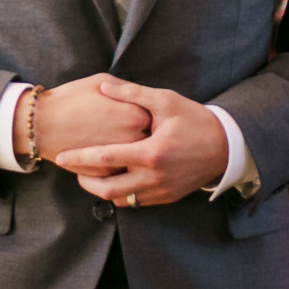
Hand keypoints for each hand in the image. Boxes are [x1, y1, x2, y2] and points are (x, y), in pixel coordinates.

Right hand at [16, 73, 151, 166]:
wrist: (42, 124)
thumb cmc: (71, 98)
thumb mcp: (100, 81)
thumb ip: (126, 88)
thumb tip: (141, 94)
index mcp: (136, 115)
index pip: (157, 116)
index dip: (151, 113)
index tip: (148, 112)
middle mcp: (133, 140)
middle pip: (152, 139)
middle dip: (147, 135)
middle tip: (139, 130)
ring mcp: (121, 160)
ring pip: (139, 158)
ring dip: (136, 153)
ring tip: (127, 143)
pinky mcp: (109, 174)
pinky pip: (123, 170)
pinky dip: (121, 164)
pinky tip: (113, 154)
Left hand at [57, 80, 228, 206]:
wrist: (227, 146)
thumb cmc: (195, 119)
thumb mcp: (165, 101)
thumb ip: (132, 94)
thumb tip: (102, 86)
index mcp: (151, 152)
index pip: (105, 158)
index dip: (79, 158)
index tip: (61, 156)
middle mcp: (154, 177)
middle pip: (107, 189)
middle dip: (85, 182)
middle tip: (73, 170)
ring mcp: (161, 191)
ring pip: (121, 200)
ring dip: (101, 190)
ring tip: (90, 176)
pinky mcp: (167, 197)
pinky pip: (136, 202)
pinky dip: (121, 194)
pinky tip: (114, 180)